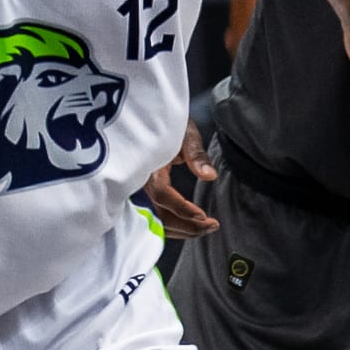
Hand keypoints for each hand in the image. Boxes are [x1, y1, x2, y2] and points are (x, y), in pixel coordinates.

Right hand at [143, 121, 218, 237]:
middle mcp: (138, 182)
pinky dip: (172, 226)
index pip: (162, 195)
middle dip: (187, 227)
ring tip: (206, 229)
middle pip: (158, 216)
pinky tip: (189, 226)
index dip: (182, 209)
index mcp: (147, 166)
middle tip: (211, 227)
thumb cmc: (165, 122)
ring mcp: (137, 191)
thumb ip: (196, 154)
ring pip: (156, 221)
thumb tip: (209, 176)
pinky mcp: (141, 196)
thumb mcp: (183, 133)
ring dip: (182, 230)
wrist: (146, 119)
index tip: (203, 217)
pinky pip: (153, 217)